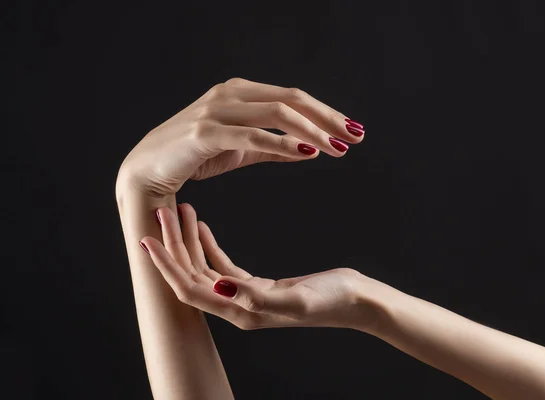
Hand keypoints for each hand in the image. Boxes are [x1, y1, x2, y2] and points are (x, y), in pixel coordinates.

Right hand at [117, 77, 364, 196]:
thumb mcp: (242, 149)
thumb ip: (275, 147)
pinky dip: (281, 143)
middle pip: (291, 100)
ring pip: (277, 114)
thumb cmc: (196, 156)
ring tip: (338, 148)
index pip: (293, 97)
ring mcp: (217, 110)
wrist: (148, 168)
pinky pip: (251, 135)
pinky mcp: (205, 133)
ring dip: (312, 131)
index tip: (352, 130)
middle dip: (328, 118)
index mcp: (241, 91)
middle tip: (356, 137)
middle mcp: (231, 94)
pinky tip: (306, 151)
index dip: (326, 112)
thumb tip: (311, 150)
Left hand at [139, 203, 371, 329]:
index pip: (190, 289)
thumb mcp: (296, 298)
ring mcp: (245, 296)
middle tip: (162, 212)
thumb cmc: (334, 300)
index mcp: (241, 312)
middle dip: (173, 246)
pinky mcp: (257, 285)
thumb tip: (219, 288)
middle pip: (192, 276)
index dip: (167, 266)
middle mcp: (237, 307)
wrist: (357, 300)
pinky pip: (222, 264)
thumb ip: (256, 297)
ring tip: (180, 211)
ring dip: (189, 242)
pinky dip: (208, 245)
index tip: (149, 238)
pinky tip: (202, 226)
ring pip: (204, 268)